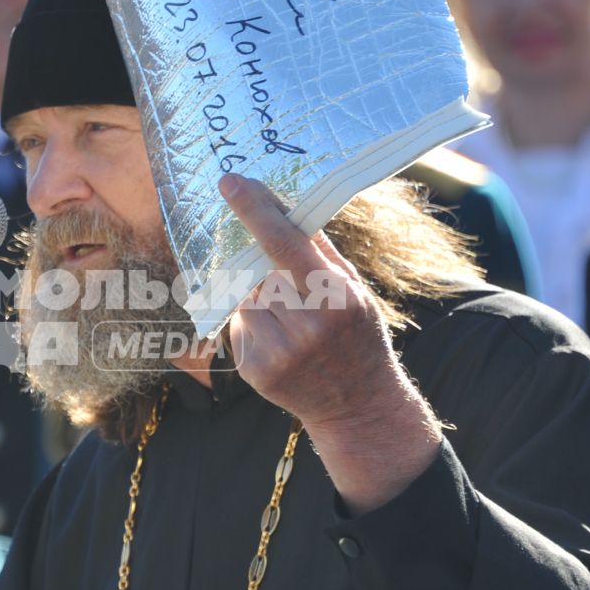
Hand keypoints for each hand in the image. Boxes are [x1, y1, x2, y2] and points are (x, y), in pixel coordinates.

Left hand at [219, 175, 441, 511]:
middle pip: (260, 272)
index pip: (285, 243)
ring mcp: (278, 352)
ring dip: (260, 300)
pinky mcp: (254, 371)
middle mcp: (307, 326)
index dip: (255, 210)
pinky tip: (280, 343)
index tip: (230, 182)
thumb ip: (319, 251)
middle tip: (293, 294)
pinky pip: (238, 326)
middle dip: (268, 273)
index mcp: (337, 298)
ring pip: (245, 298)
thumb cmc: (358, 337)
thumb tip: (281, 206)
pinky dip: (253, 326)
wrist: (358, 407)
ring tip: (291, 324)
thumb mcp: (355, 291)